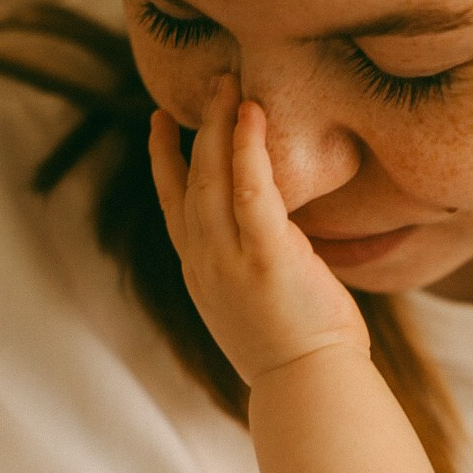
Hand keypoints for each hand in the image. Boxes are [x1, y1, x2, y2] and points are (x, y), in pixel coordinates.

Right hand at [149, 72, 369, 386]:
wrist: (311, 391)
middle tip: (208, 82)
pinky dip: (249, 151)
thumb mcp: (260, 311)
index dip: (164, 162)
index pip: (174, 208)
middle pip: (190, 183)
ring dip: (219, 127)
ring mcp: (231, 262)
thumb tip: (279, 253)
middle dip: (196, 129)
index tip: (161, 123)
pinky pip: (252, 192)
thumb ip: (255, 273)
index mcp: (203, 278)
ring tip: (228, 83)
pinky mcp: (266, 259)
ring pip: (214, 180)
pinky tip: (253, 115)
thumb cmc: (302, 358)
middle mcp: (206, 266)